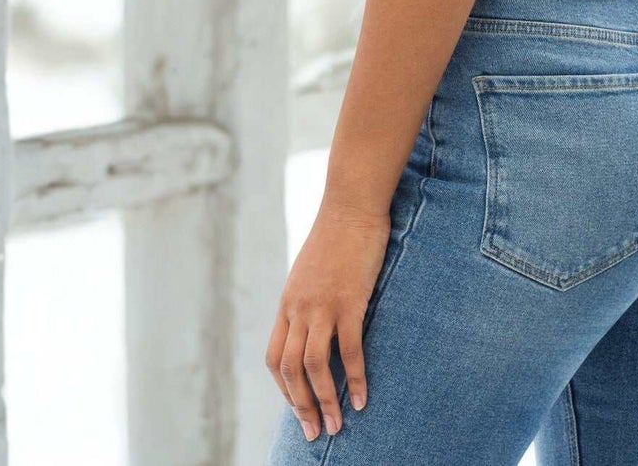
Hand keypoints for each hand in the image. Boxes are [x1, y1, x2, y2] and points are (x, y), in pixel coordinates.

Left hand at [265, 198, 391, 441]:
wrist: (351, 204)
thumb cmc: (337, 233)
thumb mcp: (311, 269)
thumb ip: (308, 296)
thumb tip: (315, 319)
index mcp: (288, 302)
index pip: (275, 358)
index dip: (284, 388)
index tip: (299, 407)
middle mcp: (299, 308)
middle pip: (290, 369)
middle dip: (301, 406)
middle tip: (314, 432)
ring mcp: (323, 305)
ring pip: (315, 366)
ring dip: (324, 401)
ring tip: (336, 425)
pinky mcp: (350, 300)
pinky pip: (349, 350)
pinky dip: (354, 378)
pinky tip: (362, 397)